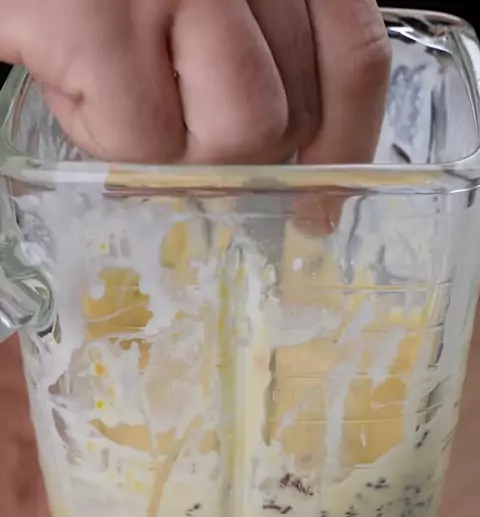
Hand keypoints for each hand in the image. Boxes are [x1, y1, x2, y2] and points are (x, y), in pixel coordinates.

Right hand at [0, 0, 389, 163]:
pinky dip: (105, 136)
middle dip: (231, 150)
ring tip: (115, 94)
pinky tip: (74, 83)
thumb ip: (252, 53)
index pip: (354, 56)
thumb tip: (290, 150)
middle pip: (289, 114)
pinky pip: (145, 143)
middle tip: (168, 119)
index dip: (349, 140)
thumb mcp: (201, 4)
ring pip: (234, 136)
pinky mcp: (97, 24)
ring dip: (171, 146)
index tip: (328, 198)